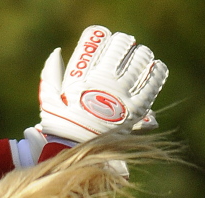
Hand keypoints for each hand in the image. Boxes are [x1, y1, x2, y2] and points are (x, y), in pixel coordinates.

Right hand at [38, 25, 167, 141]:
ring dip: (140, 55)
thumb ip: (51, 75)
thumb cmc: (61, 126)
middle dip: (122, 46)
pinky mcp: (137, 106)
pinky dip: (156, 70)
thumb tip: (56, 52)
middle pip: (121, 46)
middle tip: (122, 51)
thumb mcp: (49, 101)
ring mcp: (121, 94)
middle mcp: (102, 82)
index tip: (103, 45)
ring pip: (140, 57)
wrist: (79, 152)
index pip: (96, 41)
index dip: (101, 39)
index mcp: (81, 78)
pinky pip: (154, 79)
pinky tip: (153, 70)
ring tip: (137, 60)